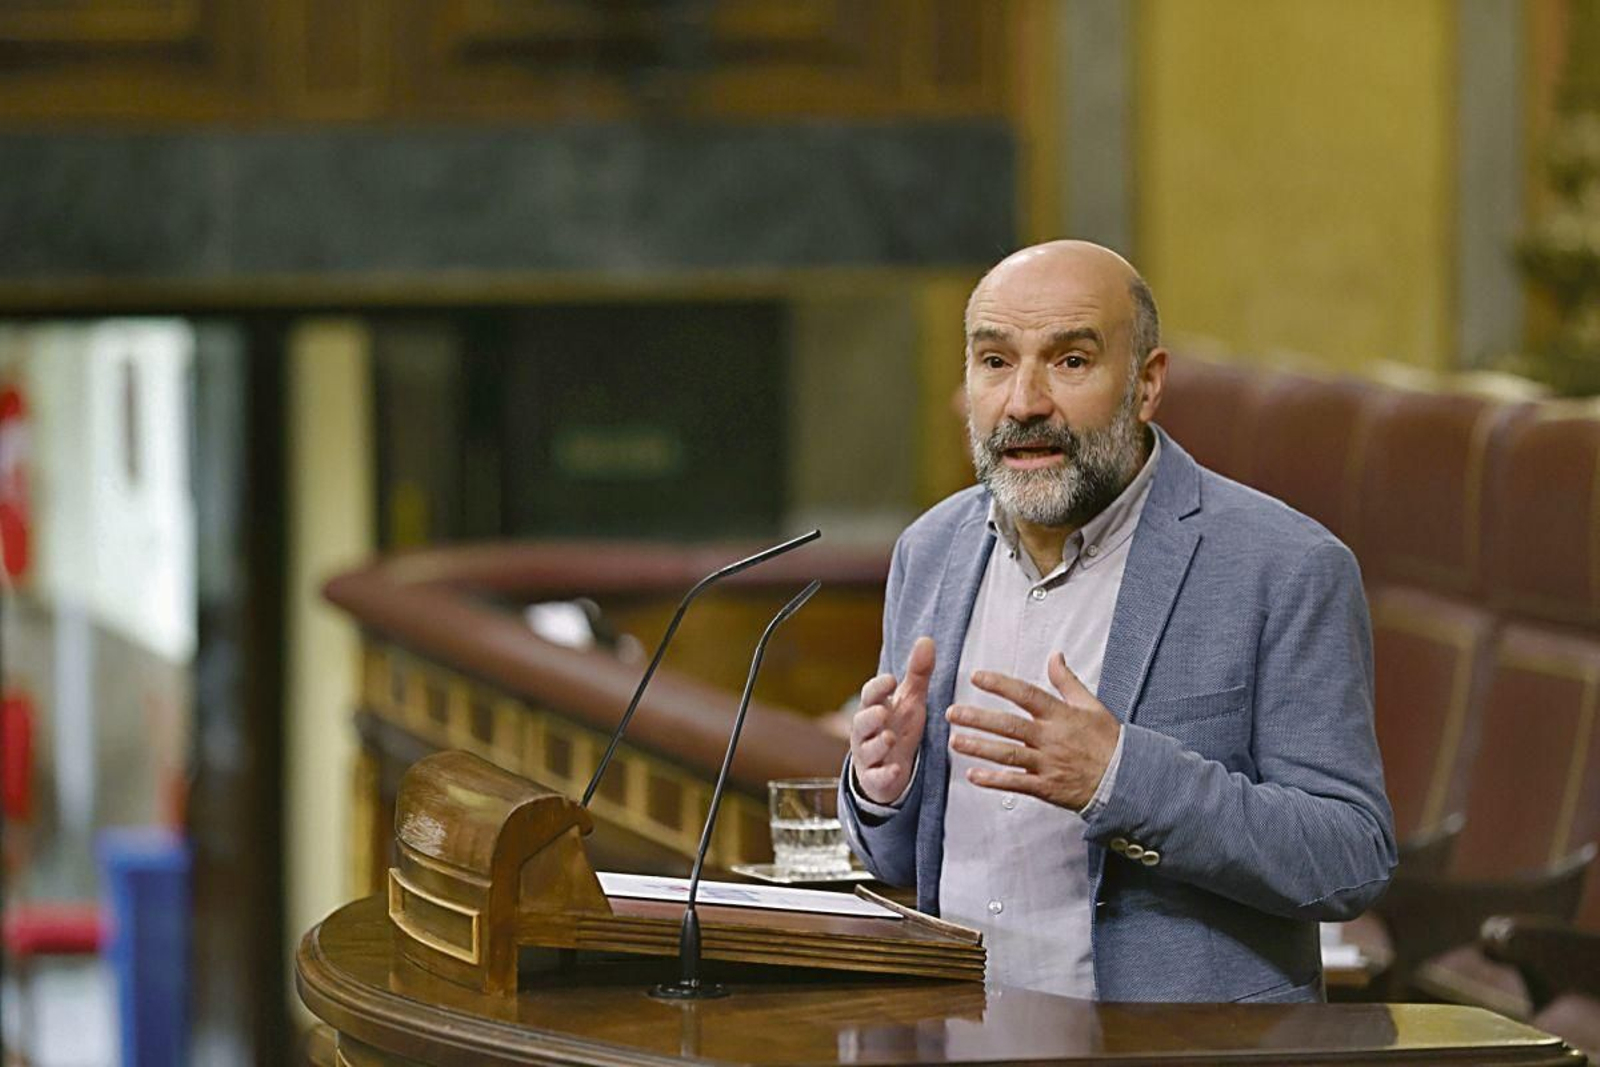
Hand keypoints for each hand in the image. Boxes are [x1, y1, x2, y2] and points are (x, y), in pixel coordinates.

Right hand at [850, 637, 934, 805]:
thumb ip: (918, 672)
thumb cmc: (898, 727)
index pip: (869, 695)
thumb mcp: (911, 700)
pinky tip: (896, 770)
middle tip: (883, 712)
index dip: (877, 688)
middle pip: (861, 722)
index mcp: (874, 709)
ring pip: (867, 750)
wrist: (891, 766)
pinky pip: (876, 778)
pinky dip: (885, 774)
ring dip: (877, 744)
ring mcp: (869, 756)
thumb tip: (927, 639)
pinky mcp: (875, 780)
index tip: (891, 680)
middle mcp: (867, 732)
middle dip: (870, 717)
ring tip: (890, 739)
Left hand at [946, 652, 1120, 811]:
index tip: (977, 677)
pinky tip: (973, 776)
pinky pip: (1016, 784)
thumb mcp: (1091, 705)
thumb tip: (1055, 656)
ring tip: (955, 741)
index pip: (1025, 694)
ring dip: (979, 747)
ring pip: (1008, 754)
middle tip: (953, 713)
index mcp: (1060, 715)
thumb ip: (1067, 681)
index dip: (1000, 684)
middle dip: (978, 718)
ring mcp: (1047, 764)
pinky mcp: (1046, 787)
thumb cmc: (1108, 741)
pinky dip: (993, 781)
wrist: (1125, 779)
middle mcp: (1050, 738)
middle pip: (1009, 725)